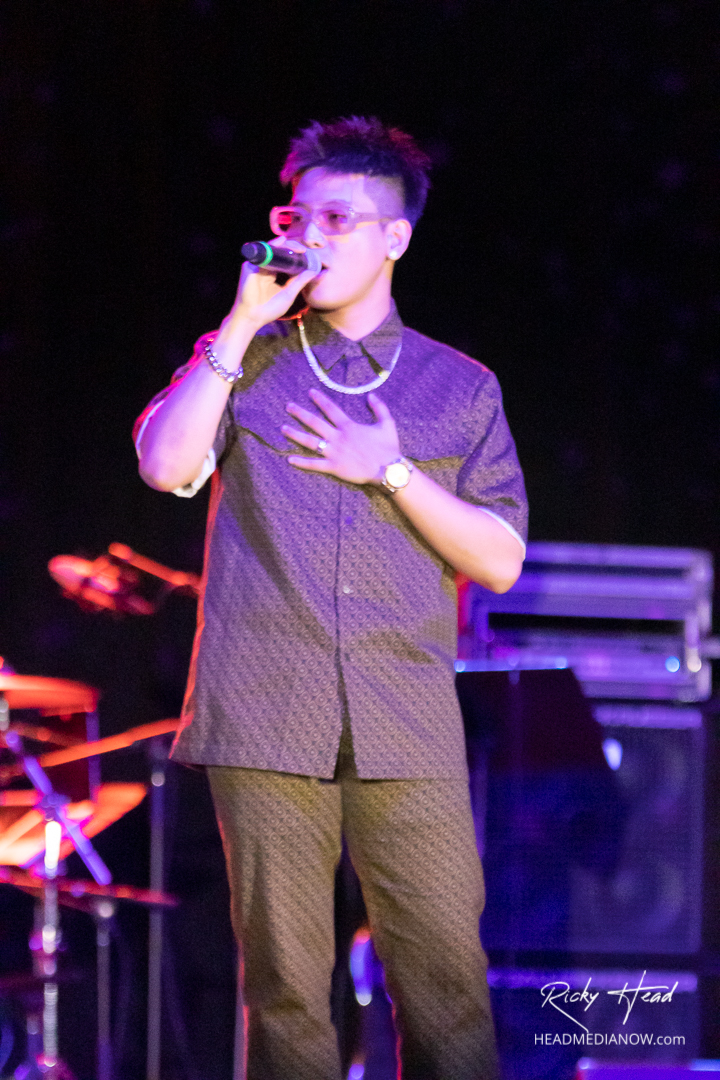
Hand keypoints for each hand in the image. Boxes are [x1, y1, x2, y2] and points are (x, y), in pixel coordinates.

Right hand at [229, 240, 319, 331]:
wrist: (252, 317)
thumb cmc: (269, 309)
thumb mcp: (289, 293)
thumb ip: (300, 282)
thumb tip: (313, 271)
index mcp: (272, 273)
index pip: (285, 259)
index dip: (296, 256)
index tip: (309, 255)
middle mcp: (264, 267)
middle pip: (279, 252)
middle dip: (293, 248)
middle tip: (305, 250)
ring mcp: (257, 265)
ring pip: (273, 248)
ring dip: (287, 246)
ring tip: (300, 249)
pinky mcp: (250, 265)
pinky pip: (263, 251)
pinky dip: (274, 247)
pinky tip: (284, 245)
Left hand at [282, 388, 401, 484]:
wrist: (388, 469)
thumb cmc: (388, 448)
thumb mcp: (387, 424)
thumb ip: (379, 408)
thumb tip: (371, 394)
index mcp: (349, 426)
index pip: (330, 409)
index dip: (320, 400)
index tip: (309, 392)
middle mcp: (338, 437)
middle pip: (315, 423)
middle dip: (300, 413)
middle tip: (288, 406)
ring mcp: (334, 453)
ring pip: (310, 442)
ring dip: (295, 434)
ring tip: (283, 429)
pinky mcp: (334, 467)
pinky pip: (314, 464)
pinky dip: (302, 462)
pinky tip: (289, 459)